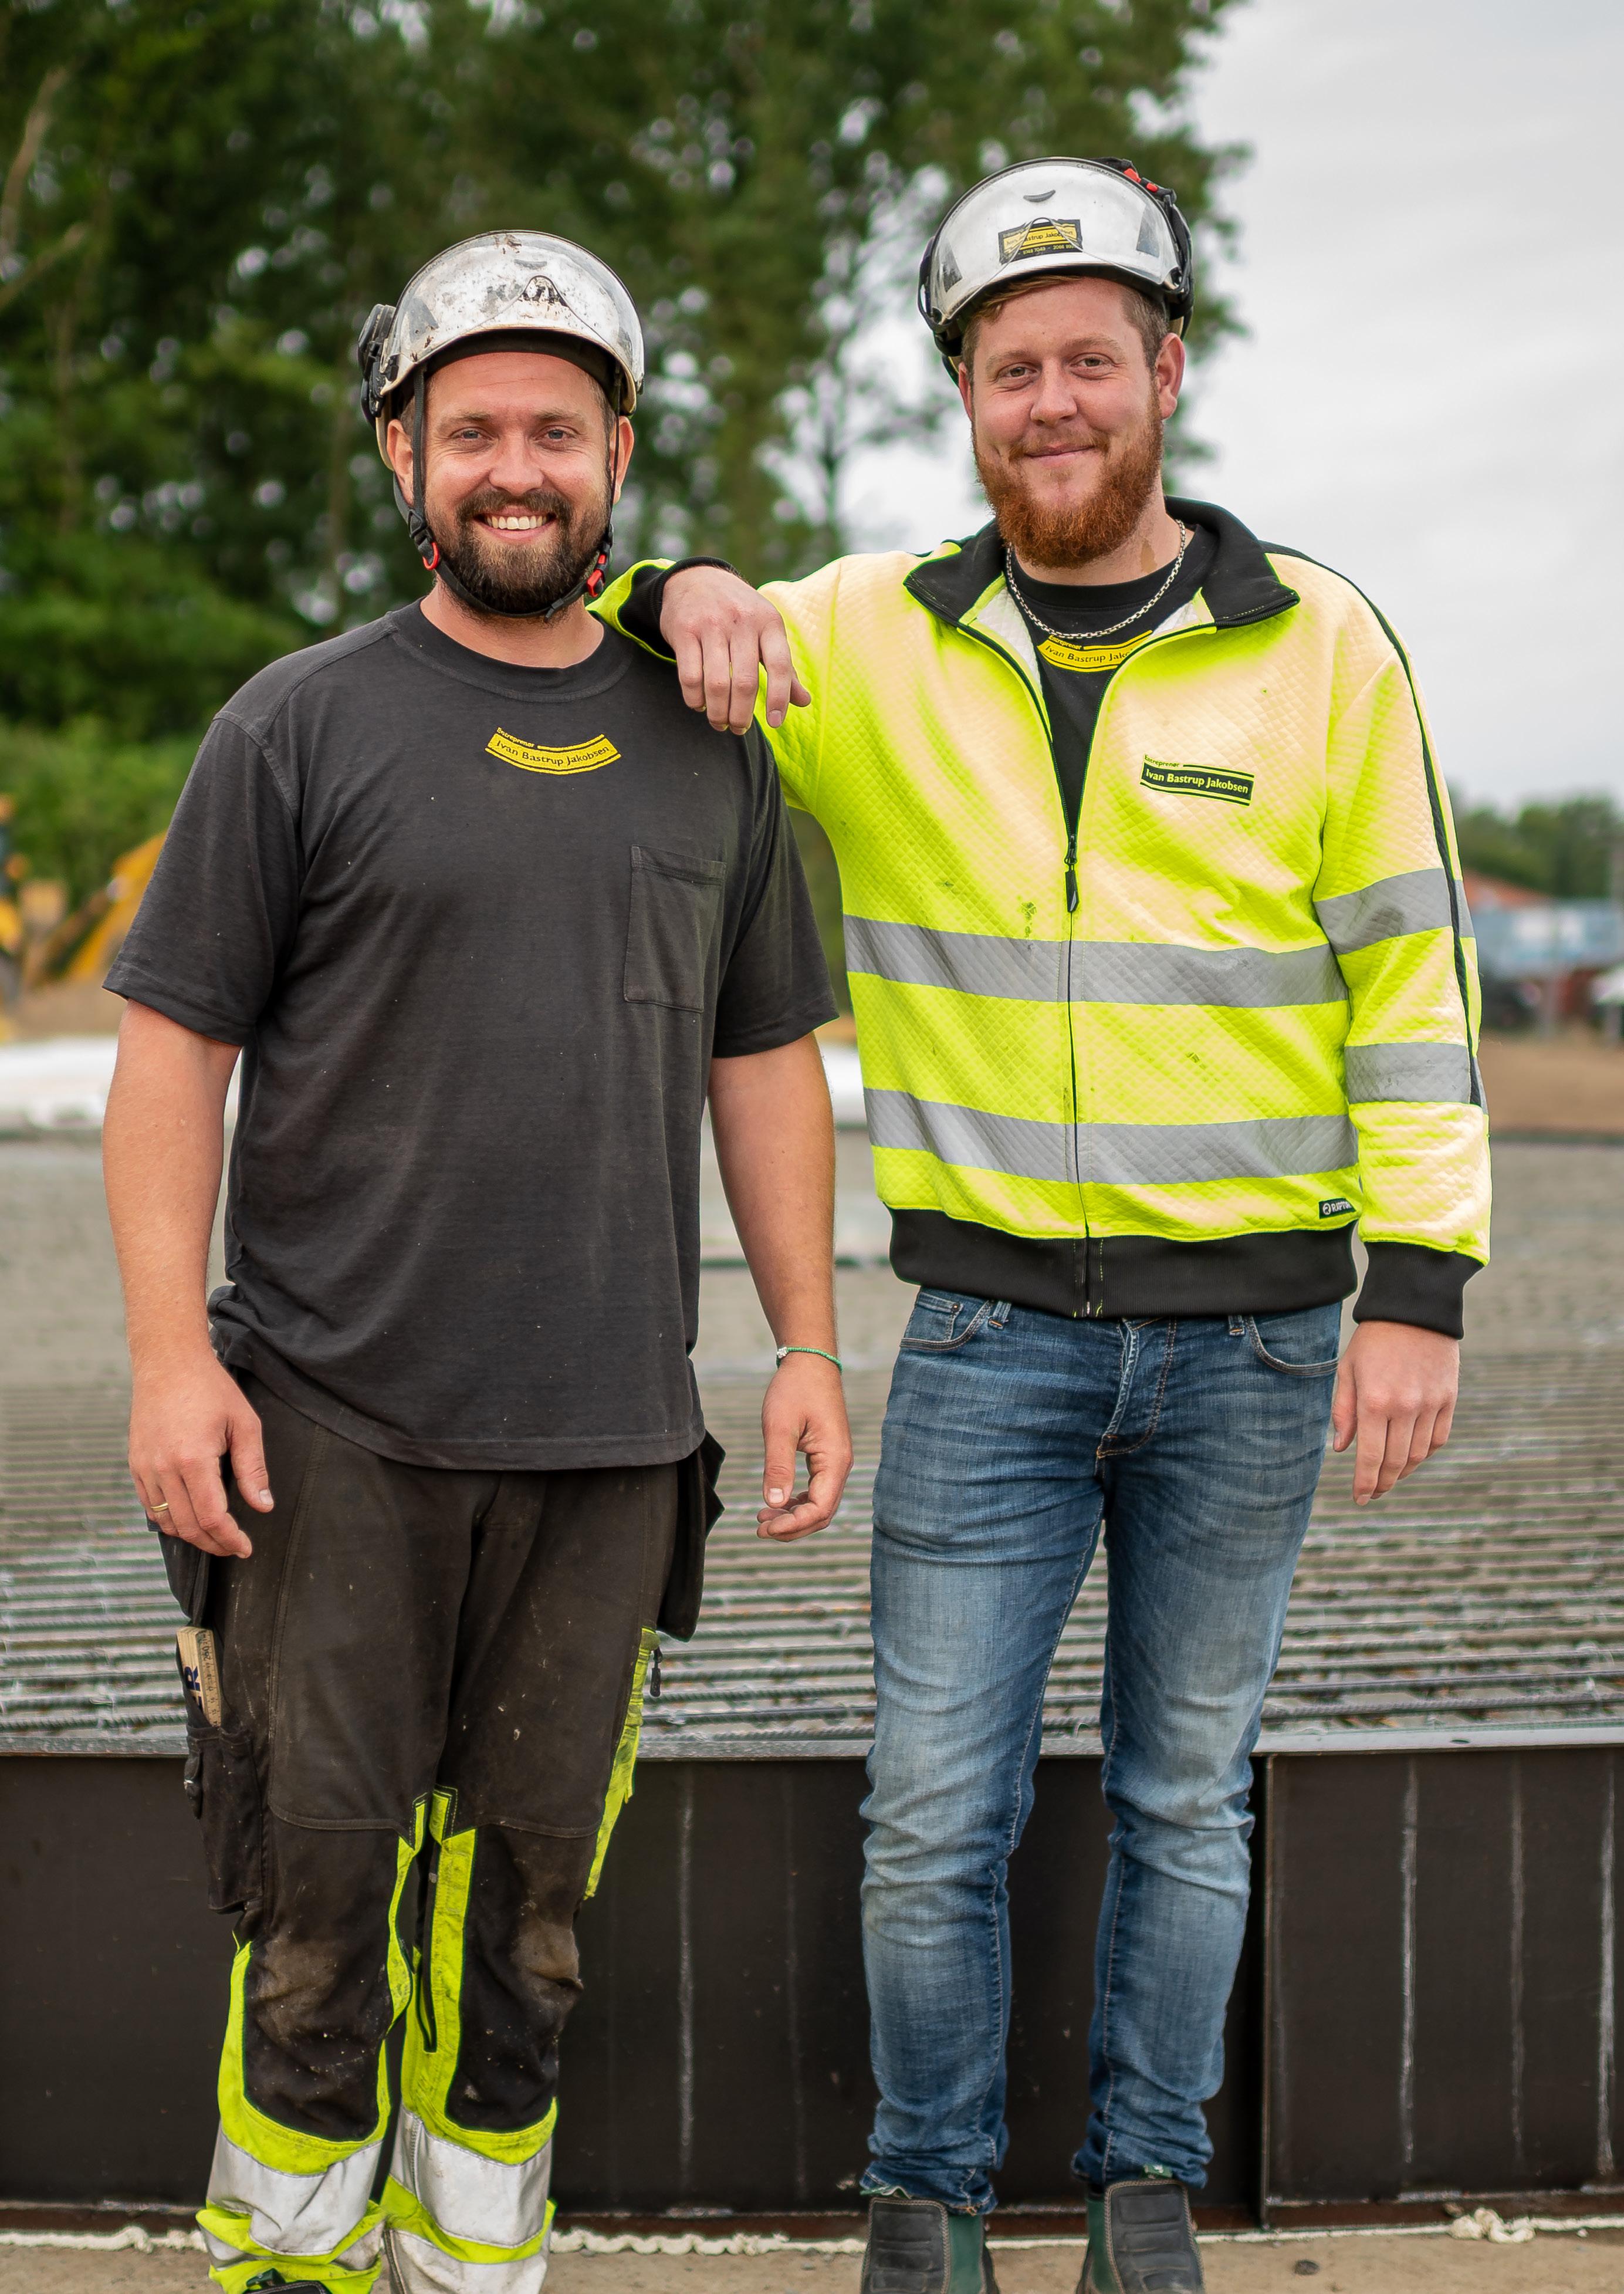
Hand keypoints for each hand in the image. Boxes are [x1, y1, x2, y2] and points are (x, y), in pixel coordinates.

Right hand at [130, 1351, 271, 1557]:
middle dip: (214, 1544)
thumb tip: (263, 1506)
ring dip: (191, 1536)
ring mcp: (144, 1467)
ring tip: (215, 1535)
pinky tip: (189, 1518)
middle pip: (188, 1526)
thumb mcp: (244, 1424)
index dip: (230, 1539)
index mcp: (193, 1460)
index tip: (245, 1548)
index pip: (212, 1517)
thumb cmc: (211, 1389)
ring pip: (166, 1521)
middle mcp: (163, 1468)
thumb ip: (253, 1469)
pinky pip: (149, 1506)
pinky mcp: (135, 1464)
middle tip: (234, 1547)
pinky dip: (169, 1520)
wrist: (168, 1363)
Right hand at [659, 566, 811, 734]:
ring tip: (720, 724)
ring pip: (715, 684)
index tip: (775, 723)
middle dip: (741, 715)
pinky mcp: (684, 630)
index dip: (779, 698)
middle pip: (744, 682)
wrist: (698, 578)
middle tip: (739, 730)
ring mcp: (711, 624)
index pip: (779, 665)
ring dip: (718, 713)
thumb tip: (804, 702)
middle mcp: (742, 621)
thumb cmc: (740, 613)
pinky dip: (694, 699)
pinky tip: (699, 705)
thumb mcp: (768, 630)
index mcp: (769, 622)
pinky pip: (689, 676)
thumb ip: (785, 668)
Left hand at [756, 1354, 851, 1541]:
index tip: (764, 1527)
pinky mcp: (827, 1457)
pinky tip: (776, 1502)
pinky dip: (797, 1502)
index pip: (820, 1509)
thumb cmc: (794, 1389)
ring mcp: (835, 1462)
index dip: (793, 1525)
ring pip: (820, 1504)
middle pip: (822, 1513)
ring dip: (793, 1517)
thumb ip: (777, 1466)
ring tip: (762, 1518)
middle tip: (759, 1528)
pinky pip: (817, 1491)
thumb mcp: (779, 1427)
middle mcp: (841, 1465)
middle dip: (792, 1526)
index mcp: (834, 1460)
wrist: (810, 1362)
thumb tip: (773, 1504)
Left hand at [1331, 1320, 1458, 1504]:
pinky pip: (1438, 1438)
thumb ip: (1344, 1411)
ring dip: (1403, 1472)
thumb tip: (1342, 1449)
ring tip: (1389, 1477)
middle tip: (1372, 1492)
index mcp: (1374, 1402)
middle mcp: (1404, 1408)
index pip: (1369, 1458)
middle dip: (1381, 1483)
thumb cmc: (1373, 1340)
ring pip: (1418, 1455)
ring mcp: (1430, 1405)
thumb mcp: (1348, 1370)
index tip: (1359, 1499)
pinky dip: (1425, 1453)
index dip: (1363, 1484)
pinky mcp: (1449, 1399)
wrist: (1415, 1309)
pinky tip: (1412, 1456)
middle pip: (1395, 1462)